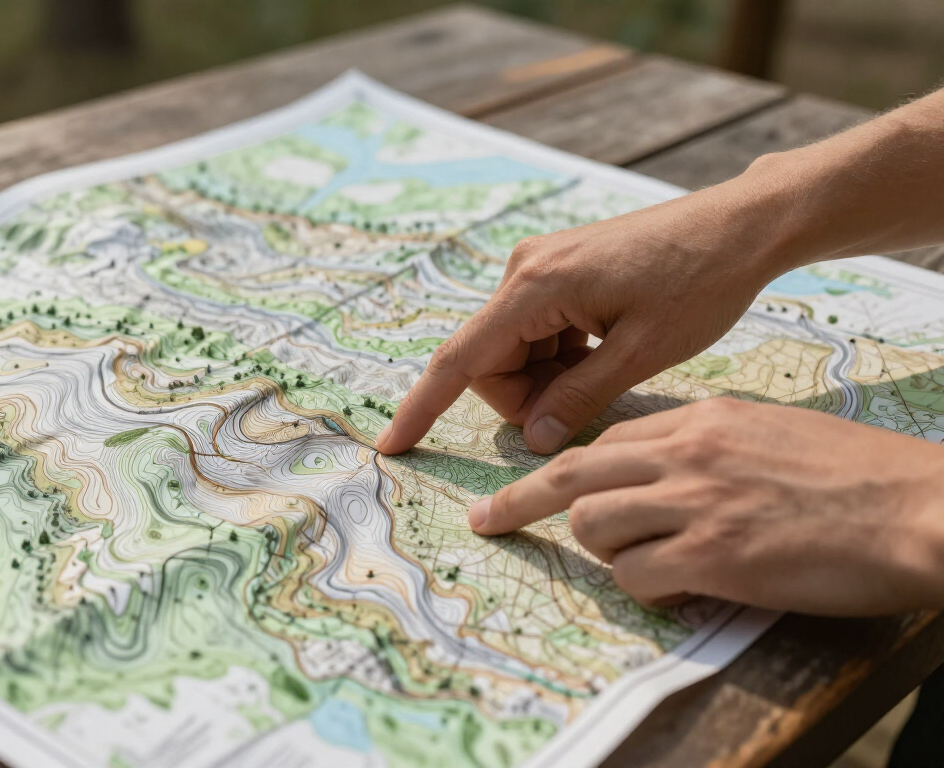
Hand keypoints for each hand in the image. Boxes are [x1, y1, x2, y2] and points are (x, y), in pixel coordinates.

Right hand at [376, 174, 804, 455]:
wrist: (741, 224)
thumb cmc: (701, 282)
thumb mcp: (642, 353)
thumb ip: (579, 398)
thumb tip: (533, 438)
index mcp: (537, 287)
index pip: (460, 359)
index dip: (423, 407)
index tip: (393, 446)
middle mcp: (524, 270)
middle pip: (489, 361)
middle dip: (524, 397)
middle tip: (583, 407)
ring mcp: (540, 266)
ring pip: (513, 350)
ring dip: (547, 378)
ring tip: (609, 370)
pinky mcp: (558, 269)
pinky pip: (535, 330)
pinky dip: (559, 356)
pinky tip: (606, 350)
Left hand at [469, 398, 943, 615]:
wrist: (918, 508)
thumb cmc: (858, 476)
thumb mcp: (772, 433)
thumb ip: (710, 447)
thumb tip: (664, 473)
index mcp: (702, 419)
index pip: (607, 442)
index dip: (565, 468)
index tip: (532, 483)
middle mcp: (688, 454)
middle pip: (574, 475)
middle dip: (519, 500)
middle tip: (487, 520)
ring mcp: (697, 503)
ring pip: (595, 526)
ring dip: (604, 551)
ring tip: (646, 564)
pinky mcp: (714, 556)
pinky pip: (638, 575)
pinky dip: (647, 587)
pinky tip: (684, 587)